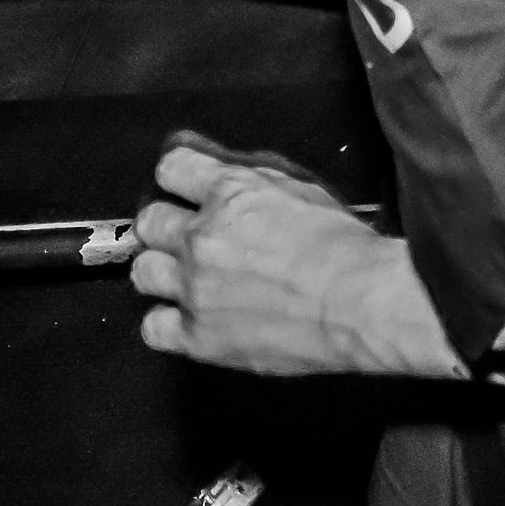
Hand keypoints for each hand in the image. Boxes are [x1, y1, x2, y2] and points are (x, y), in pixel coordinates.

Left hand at [132, 140, 464, 376]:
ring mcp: (196, 288)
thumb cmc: (346, 251)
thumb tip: (230, 182)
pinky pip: (153, 327)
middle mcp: (203, 238)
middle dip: (166, 226)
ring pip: (143, 271)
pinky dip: (166, 322)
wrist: (361, 303)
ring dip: (161, 271)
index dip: (177, 178)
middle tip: (185, 236)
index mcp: (231, 194)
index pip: (172, 169)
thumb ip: (256, 185)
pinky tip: (188, 317)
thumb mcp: (303, 192)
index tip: (180, 187)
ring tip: (185, 277)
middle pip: (149, 222)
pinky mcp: (199, 336)